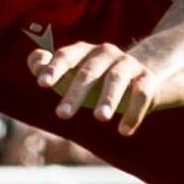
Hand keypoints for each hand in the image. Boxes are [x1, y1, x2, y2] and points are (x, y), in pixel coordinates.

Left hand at [29, 41, 157, 134]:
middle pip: (89, 72)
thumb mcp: (72, 74)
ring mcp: (128, 64)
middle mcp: (107, 53)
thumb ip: (48, 68)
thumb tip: (36, 63)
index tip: (42, 83)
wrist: (140, 76)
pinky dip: (134, 112)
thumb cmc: (96, 79)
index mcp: (85, 51)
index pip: (67, 56)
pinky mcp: (147, 79)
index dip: (54, 68)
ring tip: (100, 118)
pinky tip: (123, 131)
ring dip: (108, 98)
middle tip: (61, 115)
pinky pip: (142, 94)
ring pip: (116, 79)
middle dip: (75, 93)